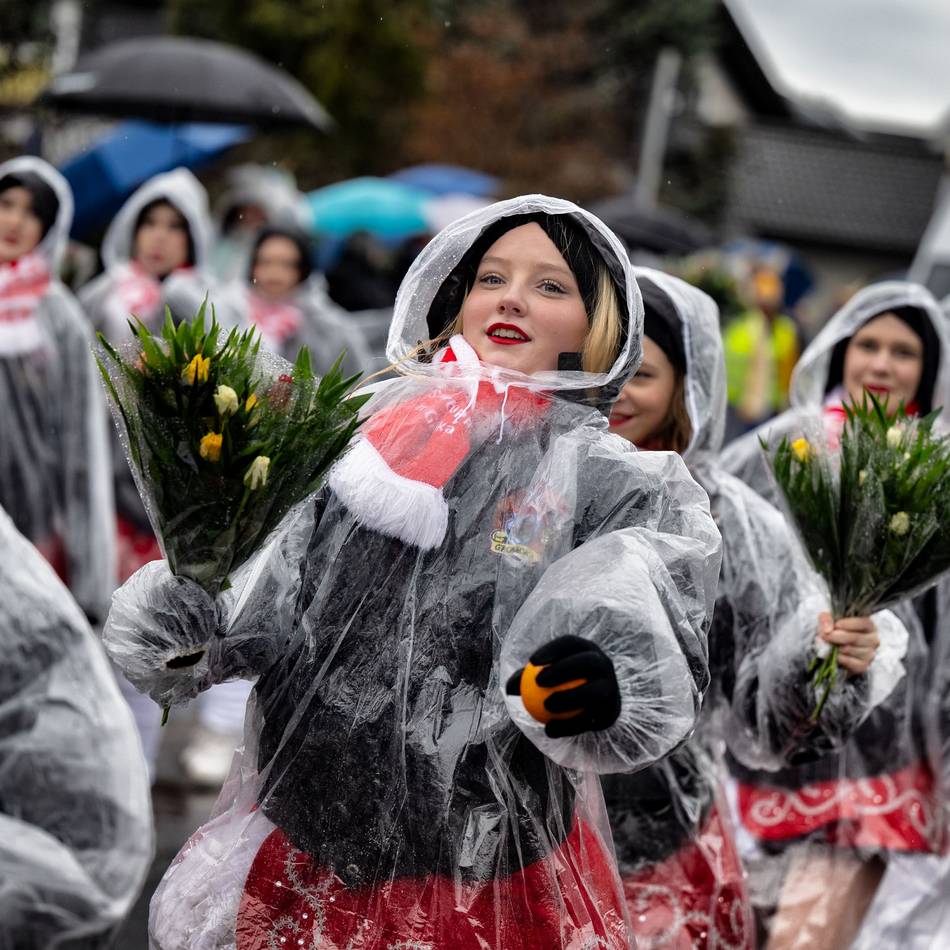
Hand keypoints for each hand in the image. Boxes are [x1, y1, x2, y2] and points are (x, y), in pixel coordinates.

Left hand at [506, 634, 620, 737]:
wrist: (592, 709)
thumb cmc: (562, 688)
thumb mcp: (546, 679)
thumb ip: (527, 681)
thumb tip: (508, 688)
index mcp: (587, 649)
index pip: (571, 643)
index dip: (552, 649)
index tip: (532, 662)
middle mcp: (604, 664)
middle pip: (588, 661)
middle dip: (565, 668)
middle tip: (539, 681)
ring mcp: (611, 687)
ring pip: (595, 691)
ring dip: (570, 697)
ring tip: (546, 705)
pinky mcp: (611, 711)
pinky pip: (591, 717)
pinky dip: (569, 725)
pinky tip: (549, 730)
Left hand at [818, 612, 879, 674]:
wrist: (831, 646)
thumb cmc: (834, 628)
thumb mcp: (828, 618)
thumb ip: (826, 619)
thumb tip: (827, 631)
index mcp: (869, 626)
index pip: (864, 623)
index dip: (849, 624)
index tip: (836, 625)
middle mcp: (873, 640)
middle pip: (856, 638)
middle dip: (837, 636)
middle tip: (825, 636)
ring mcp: (870, 654)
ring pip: (850, 650)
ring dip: (836, 647)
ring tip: (828, 644)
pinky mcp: (863, 666)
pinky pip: (850, 662)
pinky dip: (839, 658)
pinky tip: (834, 654)